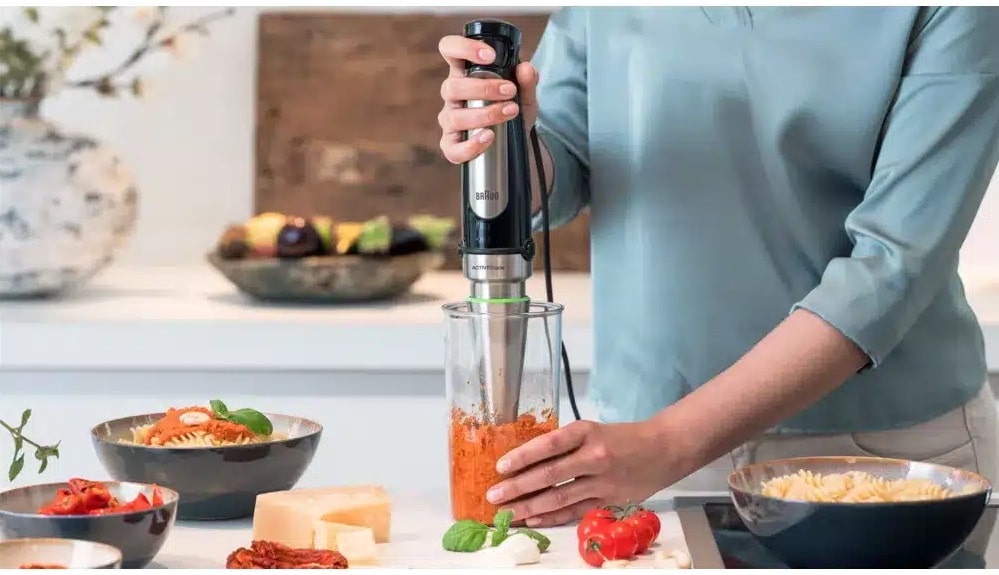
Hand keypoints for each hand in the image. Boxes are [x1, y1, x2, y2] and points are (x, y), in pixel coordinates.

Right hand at [437, 34, 539, 163]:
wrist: (517, 144)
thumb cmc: (512, 112)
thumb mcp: (526, 96)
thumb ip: (527, 82)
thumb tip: (526, 68)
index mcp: (465, 74)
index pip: (450, 50)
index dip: (463, 47)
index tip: (490, 56)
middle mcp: (453, 96)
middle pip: (452, 86)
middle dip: (483, 88)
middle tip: (510, 91)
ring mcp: (450, 121)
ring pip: (455, 117)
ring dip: (484, 114)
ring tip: (510, 112)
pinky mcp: (451, 146)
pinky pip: (453, 148)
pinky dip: (471, 144)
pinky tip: (489, 137)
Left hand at [484, 420, 668, 527]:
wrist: (664, 450)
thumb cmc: (623, 438)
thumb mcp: (592, 430)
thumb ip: (565, 444)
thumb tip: (526, 460)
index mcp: (586, 432)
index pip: (548, 444)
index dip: (522, 457)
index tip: (500, 467)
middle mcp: (594, 456)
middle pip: (549, 474)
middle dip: (518, 487)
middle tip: (494, 496)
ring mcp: (602, 481)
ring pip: (559, 497)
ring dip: (529, 506)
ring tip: (507, 512)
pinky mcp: (608, 500)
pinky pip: (574, 511)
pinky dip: (552, 516)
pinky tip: (533, 518)